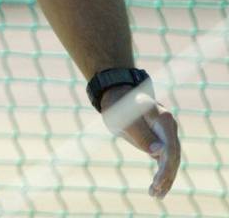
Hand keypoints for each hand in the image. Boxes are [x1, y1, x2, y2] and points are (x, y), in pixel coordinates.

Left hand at [100, 83, 180, 198]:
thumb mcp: (124, 119)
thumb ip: (140, 134)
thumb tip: (158, 153)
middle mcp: (169, 127)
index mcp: (163, 119)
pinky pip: (165, 158)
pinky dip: (161, 173)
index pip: (170, 148)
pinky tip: (156, 187)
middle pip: (173, 156)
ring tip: (155, 195)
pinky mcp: (160, 139)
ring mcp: (166, 133)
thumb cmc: (119, 105)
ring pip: (171, 160)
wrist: (117, 94)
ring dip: (165, 178)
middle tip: (155, 193)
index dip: (166, 167)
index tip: (158, 182)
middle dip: (166, 177)